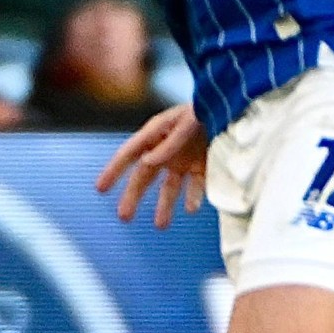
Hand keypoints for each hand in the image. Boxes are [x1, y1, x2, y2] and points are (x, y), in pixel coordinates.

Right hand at [96, 103, 206, 228]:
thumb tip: (147, 162)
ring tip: (160, 225)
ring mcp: (183, 159)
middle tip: (124, 217)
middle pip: (144, 176)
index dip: (114, 170)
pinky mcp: (202, 166)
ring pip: (169, 187)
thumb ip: (169, 143)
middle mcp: (165, 149)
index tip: (100, 188)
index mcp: (156, 133)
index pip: (129, 153)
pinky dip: (193, 197)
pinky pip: (195, 186)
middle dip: (133, 196)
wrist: (233, 107)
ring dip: (164, 205)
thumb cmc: (207, 108)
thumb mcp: (187, 122)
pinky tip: (191, 208)